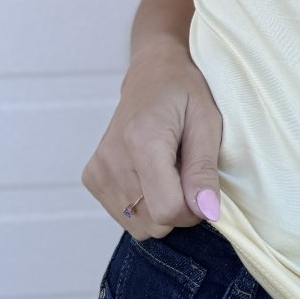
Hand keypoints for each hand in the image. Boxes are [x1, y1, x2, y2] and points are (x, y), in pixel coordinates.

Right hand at [81, 39, 223, 240]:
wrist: (152, 72)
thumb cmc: (185, 93)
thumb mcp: (207, 123)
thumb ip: (204, 170)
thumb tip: (207, 213)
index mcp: (143, 141)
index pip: (168, 210)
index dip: (195, 210)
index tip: (202, 188)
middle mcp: (112, 159)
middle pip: (154, 223)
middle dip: (179, 210)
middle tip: (185, 173)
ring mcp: (98, 170)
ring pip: (139, 226)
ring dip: (161, 209)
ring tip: (168, 171)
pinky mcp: (92, 177)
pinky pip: (125, 216)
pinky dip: (144, 206)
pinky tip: (150, 175)